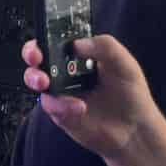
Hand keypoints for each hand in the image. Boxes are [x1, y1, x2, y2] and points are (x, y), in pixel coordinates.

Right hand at [21, 35, 152, 158]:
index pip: (55, 38)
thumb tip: (77, 44)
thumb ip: (104, 46)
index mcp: (79, 54)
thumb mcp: (124, 63)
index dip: (45, 34)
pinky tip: (80, 107)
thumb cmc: (131, 94)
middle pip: (37, 56)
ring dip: (36, 78)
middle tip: (36, 57)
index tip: (44, 35)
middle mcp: (65, 71)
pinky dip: (61, 105)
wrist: (135, 130)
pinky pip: (50, 105)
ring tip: (46, 83)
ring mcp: (60, 91)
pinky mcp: (58, 111)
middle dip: (31, 53)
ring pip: (35, 80)